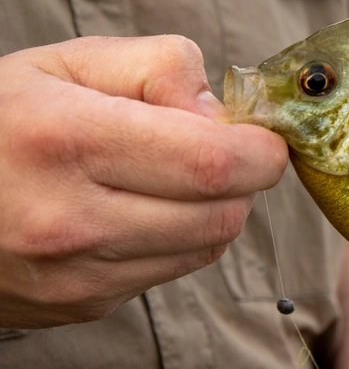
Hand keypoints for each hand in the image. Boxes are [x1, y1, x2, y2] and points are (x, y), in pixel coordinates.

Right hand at [0, 36, 288, 328]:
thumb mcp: (65, 62)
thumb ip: (159, 67)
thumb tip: (223, 112)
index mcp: (67, 141)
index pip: (214, 163)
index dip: (260, 149)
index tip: (262, 134)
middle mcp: (71, 220)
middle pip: (224, 213)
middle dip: (246, 178)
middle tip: (221, 148)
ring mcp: (76, 276)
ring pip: (207, 246)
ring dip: (216, 208)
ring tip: (174, 175)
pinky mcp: (81, 306)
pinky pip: (171, 270)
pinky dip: (179, 238)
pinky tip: (140, 209)